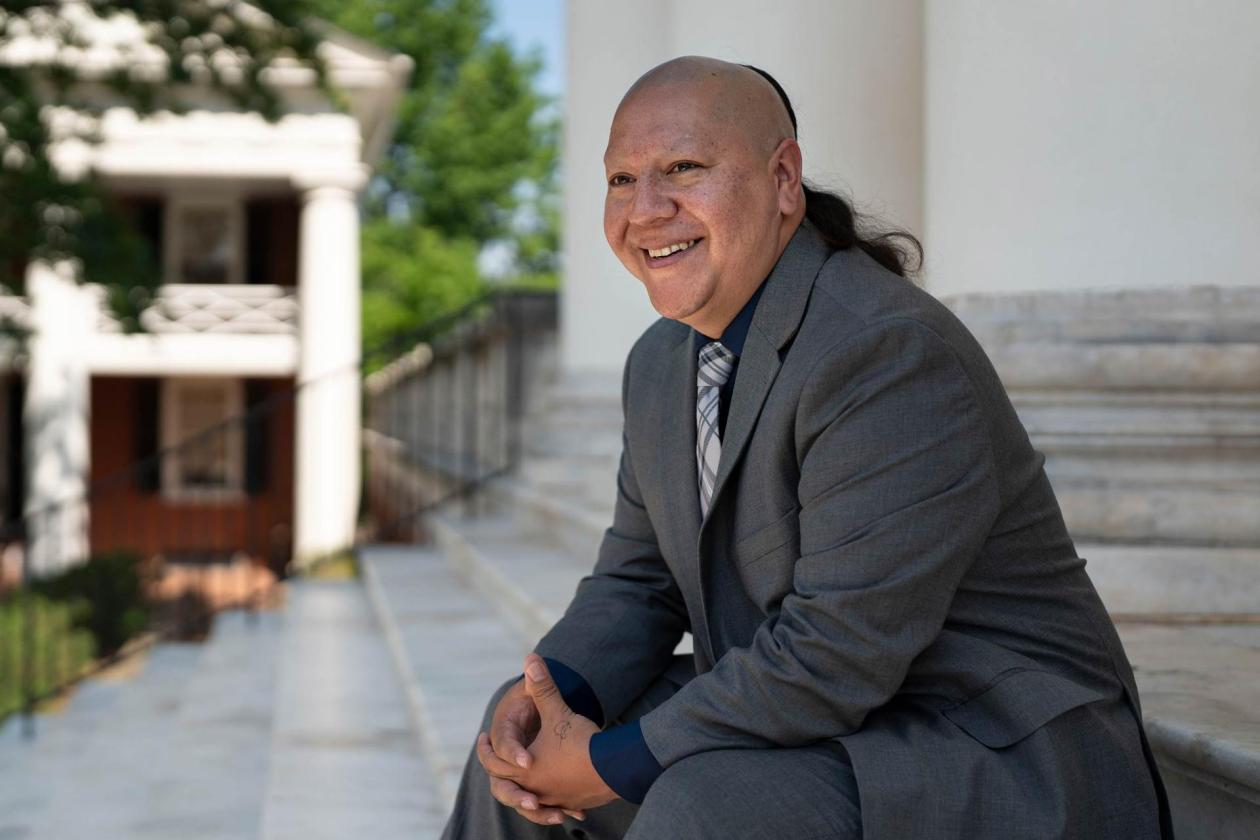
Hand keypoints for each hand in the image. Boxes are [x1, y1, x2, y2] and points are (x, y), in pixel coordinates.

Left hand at [479, 654, 617, 812]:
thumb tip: (531, 658)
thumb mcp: (558, 711)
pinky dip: (552, 800)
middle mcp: (534, 789)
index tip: (484, 739)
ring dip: (523, 791)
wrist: (614, 767)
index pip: (493, 762)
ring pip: (531, 800)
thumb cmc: (581, 742)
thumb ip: (542, 686)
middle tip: (495, 757)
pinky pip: (557, 805)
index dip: (486, 749)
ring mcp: (554, 800)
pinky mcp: (572, 803)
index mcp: (524, 770)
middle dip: (499, 770)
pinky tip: (557, 792)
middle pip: (506, 786)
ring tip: (524, 776)